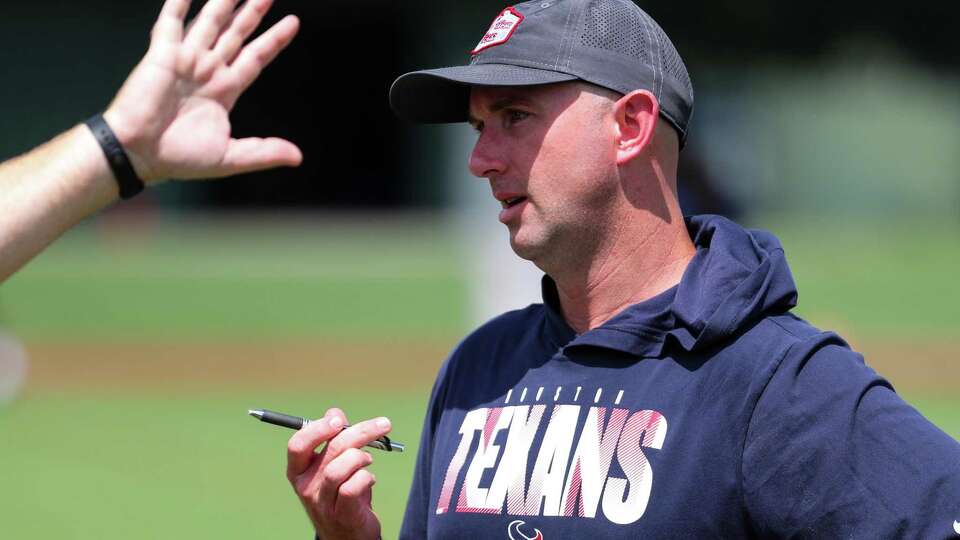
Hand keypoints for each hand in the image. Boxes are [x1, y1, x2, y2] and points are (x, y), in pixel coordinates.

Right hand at [103, 0, 301, 182]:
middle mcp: (208, 70)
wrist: (139, 153)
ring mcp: (186, 59)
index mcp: (225, 90)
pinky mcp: (162, 54)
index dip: (274, 40)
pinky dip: (179, 3)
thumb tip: (297, 158)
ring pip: (211, 21)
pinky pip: (172, 22)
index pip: (255, 57)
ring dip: (225, 1)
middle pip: (237, 33)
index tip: (293, 23)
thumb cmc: (179, 158)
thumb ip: (264, 151)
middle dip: (253, 12)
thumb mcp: (230, 157)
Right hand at [287, 408, 389, 539]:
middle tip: (383, 425)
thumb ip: (332, 439)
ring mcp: (322, 503)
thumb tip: (334, 412)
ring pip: (339, 469)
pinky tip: (370, 479)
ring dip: (362, 457)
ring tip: (370, 459)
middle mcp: (306, 487)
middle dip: (360, 432)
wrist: (347, 535)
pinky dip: (366, 478)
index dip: (318, 428)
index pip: (298, 444)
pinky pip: (352, 488)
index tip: (340, 418)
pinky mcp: (341, 515)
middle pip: (330, 450)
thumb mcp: (332, 465)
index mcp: (299, 471)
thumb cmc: (341, 494)